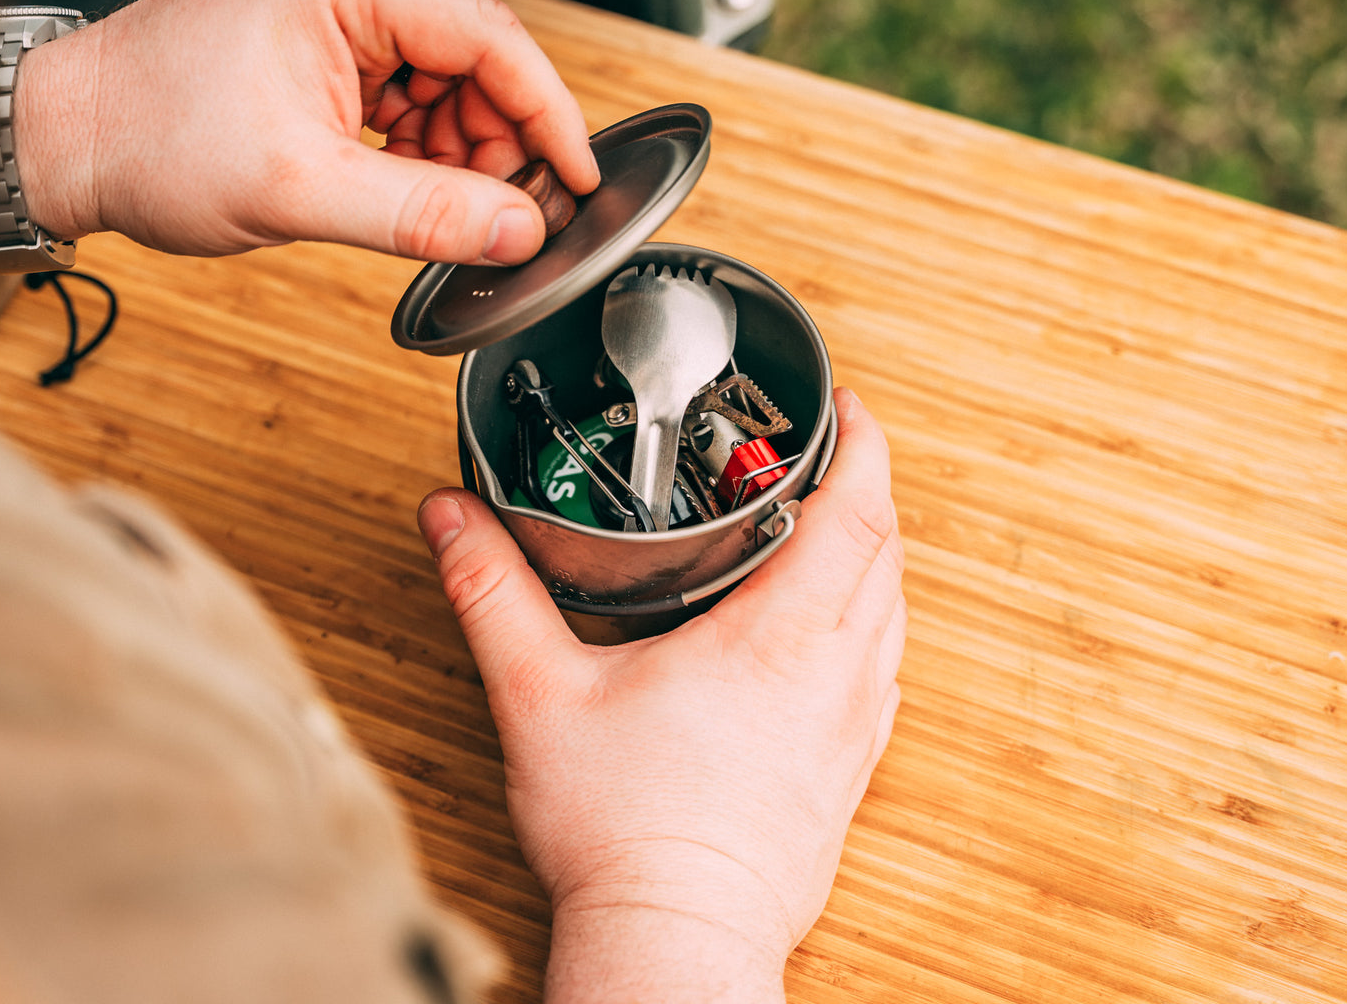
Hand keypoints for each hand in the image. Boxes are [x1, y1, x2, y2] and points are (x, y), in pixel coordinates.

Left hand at [12, 0, 599, 263]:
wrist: (69, 139)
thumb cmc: (150, 137)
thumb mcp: (302, 190)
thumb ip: (423, 213)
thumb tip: (516, 229)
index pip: (490, 34)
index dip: (548, 111)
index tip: (577, 173)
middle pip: (476, 54)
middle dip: (499, 137)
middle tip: (500, 208)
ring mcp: (332, 5)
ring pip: (447, 75)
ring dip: (460, 145)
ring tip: (439, 201)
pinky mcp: (322, 40)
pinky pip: (408, 86)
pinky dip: (423, 140)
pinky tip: (407, 179)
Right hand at [418, 389, 904, 1001]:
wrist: (678, 938)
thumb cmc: (624, 832)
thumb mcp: (540, 694)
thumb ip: (493, 593)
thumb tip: (452, 520)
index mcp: (781, 635)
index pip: (859, 511)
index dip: (863, 444)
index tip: (846, 407)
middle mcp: (838, 673)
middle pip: (888, 551)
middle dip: (865, 488)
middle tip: (821, 457)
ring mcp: (854, 726)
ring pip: (894, 611)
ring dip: (871, 556)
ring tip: (822, 529)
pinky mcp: (851, 770)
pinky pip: (885, 670)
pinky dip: (869, 623)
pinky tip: (824, 634)